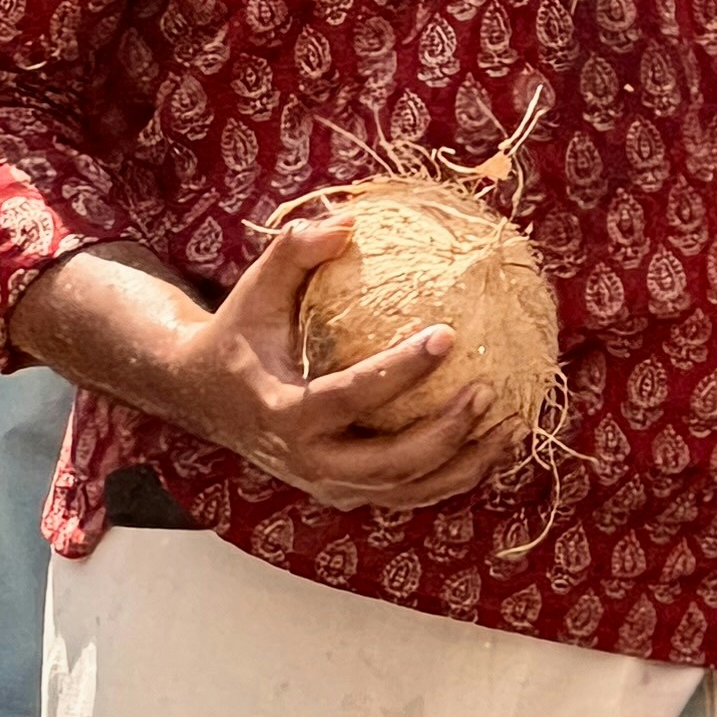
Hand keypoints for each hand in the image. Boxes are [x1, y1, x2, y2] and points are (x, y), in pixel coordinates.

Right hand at [172, 210, 510, 512]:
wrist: (203, 396)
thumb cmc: (240, 334)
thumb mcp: (256, 289)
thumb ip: (295, 252)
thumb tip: (347, 222)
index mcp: (284, 411)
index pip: (352, 395)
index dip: (403, 369)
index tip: (448, 332)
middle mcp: (308, 460)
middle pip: (391, 464)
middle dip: (446, 433)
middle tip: (489, 392)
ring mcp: (328, 485)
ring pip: (408, 490)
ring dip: (466, 464)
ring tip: (513, 425)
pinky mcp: (346, 493)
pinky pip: (409, 494)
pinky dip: (455, 476)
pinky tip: (495, 445)